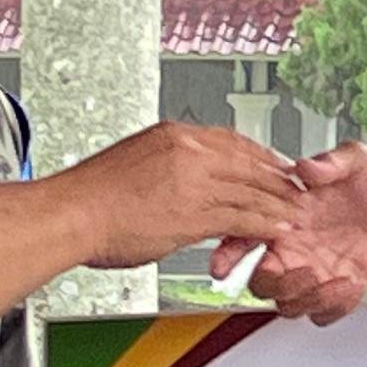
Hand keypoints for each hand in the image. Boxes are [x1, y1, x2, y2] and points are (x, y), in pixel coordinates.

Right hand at [60, 122, 302, 269]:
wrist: (68, 214)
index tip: (274, 164)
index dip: (260, 155)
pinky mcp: (194, 212)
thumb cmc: (87, 198)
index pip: (231, 140)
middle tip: (298, 189)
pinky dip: (264, 225)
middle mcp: (186, 150)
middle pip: (250, 161)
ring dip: (279, 204)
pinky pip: (242, 217)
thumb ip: (165, 168)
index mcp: (171, 135)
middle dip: (279, 178)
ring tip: (296, 213)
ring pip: (251, 189)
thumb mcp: (135, 164)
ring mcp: (193, 180)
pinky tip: (276, 231)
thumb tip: (178, 182)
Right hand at [221, 142, 366, 321]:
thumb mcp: (356, 161)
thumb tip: (307, 166)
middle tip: (305, 269)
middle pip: (260, 283)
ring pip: (288, 304)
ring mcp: (313, 273)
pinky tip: (352, 283)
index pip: (242, 237)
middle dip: (276, 284)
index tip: (224, 265)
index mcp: (285, 219)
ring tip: (337, 278)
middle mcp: (293, 250)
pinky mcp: (335, 291)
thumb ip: (331, 161)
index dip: (228, 253)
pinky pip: (322, 314)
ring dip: (309, 298)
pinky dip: (334, 306)